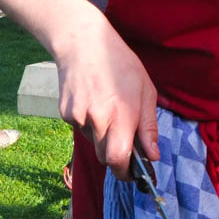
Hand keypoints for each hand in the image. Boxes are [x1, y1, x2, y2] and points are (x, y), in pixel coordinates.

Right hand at [52, 16, 158, 178]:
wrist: (82, 43)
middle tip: (125, 141)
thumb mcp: (146, 90)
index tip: (133, 175)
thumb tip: (152, 156)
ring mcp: (78, 118)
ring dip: (103, 137)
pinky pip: (81, 130)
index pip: (118, 159)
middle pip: (105, 157)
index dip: (126, 173)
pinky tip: (93, 102)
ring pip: (94, 143)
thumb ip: (149, 126)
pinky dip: (89, 124)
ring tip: (107, 109)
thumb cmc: (120, 64)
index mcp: (121, 114)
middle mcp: (98, 119)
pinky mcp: (66, 114)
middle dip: (116, 156)